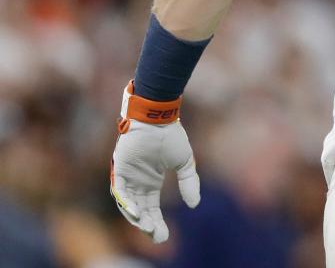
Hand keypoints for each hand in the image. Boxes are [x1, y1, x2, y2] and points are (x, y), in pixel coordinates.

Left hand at [110, 82, 199, 243]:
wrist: (159, 119)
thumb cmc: (170, 136)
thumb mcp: (185, 163)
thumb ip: (189, 182)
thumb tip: (194, 204)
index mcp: (151, 182)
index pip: (152, 208)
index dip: (157, 222)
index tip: (164, 236)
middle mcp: (137, 183)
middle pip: (140, 211)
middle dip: (148, 225)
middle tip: (158, 236)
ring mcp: (127, 177)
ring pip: (128, 205)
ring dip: (137, 218)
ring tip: (148, 227)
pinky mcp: (120, 169)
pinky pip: (120, 191)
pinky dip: (126, 204)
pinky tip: (136, 213)